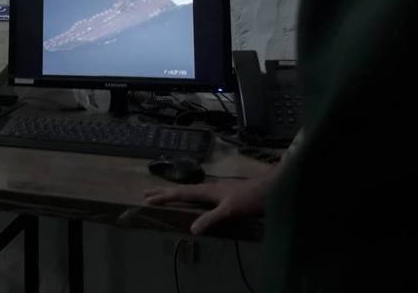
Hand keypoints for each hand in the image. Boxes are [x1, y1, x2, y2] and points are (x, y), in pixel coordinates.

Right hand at [143, 174, 273, 234]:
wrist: (271, 190)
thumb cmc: (250, 198)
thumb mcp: (229, 210)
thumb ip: (210, 219)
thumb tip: (192, 229)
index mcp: (207, 191)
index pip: (181, 193)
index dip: (164, 197)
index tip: (148, 199)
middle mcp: (209, 189)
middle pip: (182, 189)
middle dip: (164, 191)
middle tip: (146, 192)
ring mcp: (217, 191)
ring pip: (190, 191)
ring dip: (175, 193)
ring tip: (164, 194)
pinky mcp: (224, 195)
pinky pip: (199, 196)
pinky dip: (189, 197)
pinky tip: (193, 201)